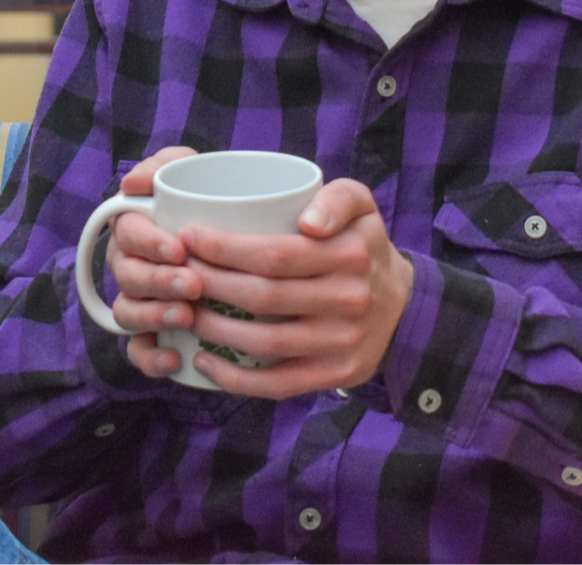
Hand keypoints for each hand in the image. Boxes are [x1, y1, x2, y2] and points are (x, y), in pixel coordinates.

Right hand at [104, 147, 203, 379]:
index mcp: (137, 227)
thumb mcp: (198, 173)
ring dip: (153, 316)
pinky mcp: (152, 334)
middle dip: (157, 281)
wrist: (250, 246)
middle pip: (127, 276)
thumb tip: (133, 183)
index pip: (127, 231)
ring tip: (185, 317)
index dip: (147, 242)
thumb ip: (168, 164)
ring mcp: (140, 301)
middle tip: (193, 285)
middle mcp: (132, 264)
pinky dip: (151, 358)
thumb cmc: (217, 202)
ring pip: (128, 314)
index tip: (178, 249)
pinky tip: (174, 360)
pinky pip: (139, 352)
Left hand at [178, 178, 414, 399]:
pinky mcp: (335, 375)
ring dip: (214, 328)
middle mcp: (349, 300)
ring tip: (183, 310)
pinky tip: (204, 361)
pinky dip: (236, 378)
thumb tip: (308, 221)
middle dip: (209, 283)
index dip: (224, 248)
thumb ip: (337, 198)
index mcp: (350, 254)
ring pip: (265, 341)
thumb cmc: (362, 248)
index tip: (188, 237)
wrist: (404, 307)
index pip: (275, 254)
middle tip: (177, 272)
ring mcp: (342, 342)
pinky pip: (278, 384)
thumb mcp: (362, 206)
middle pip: (263, 296)